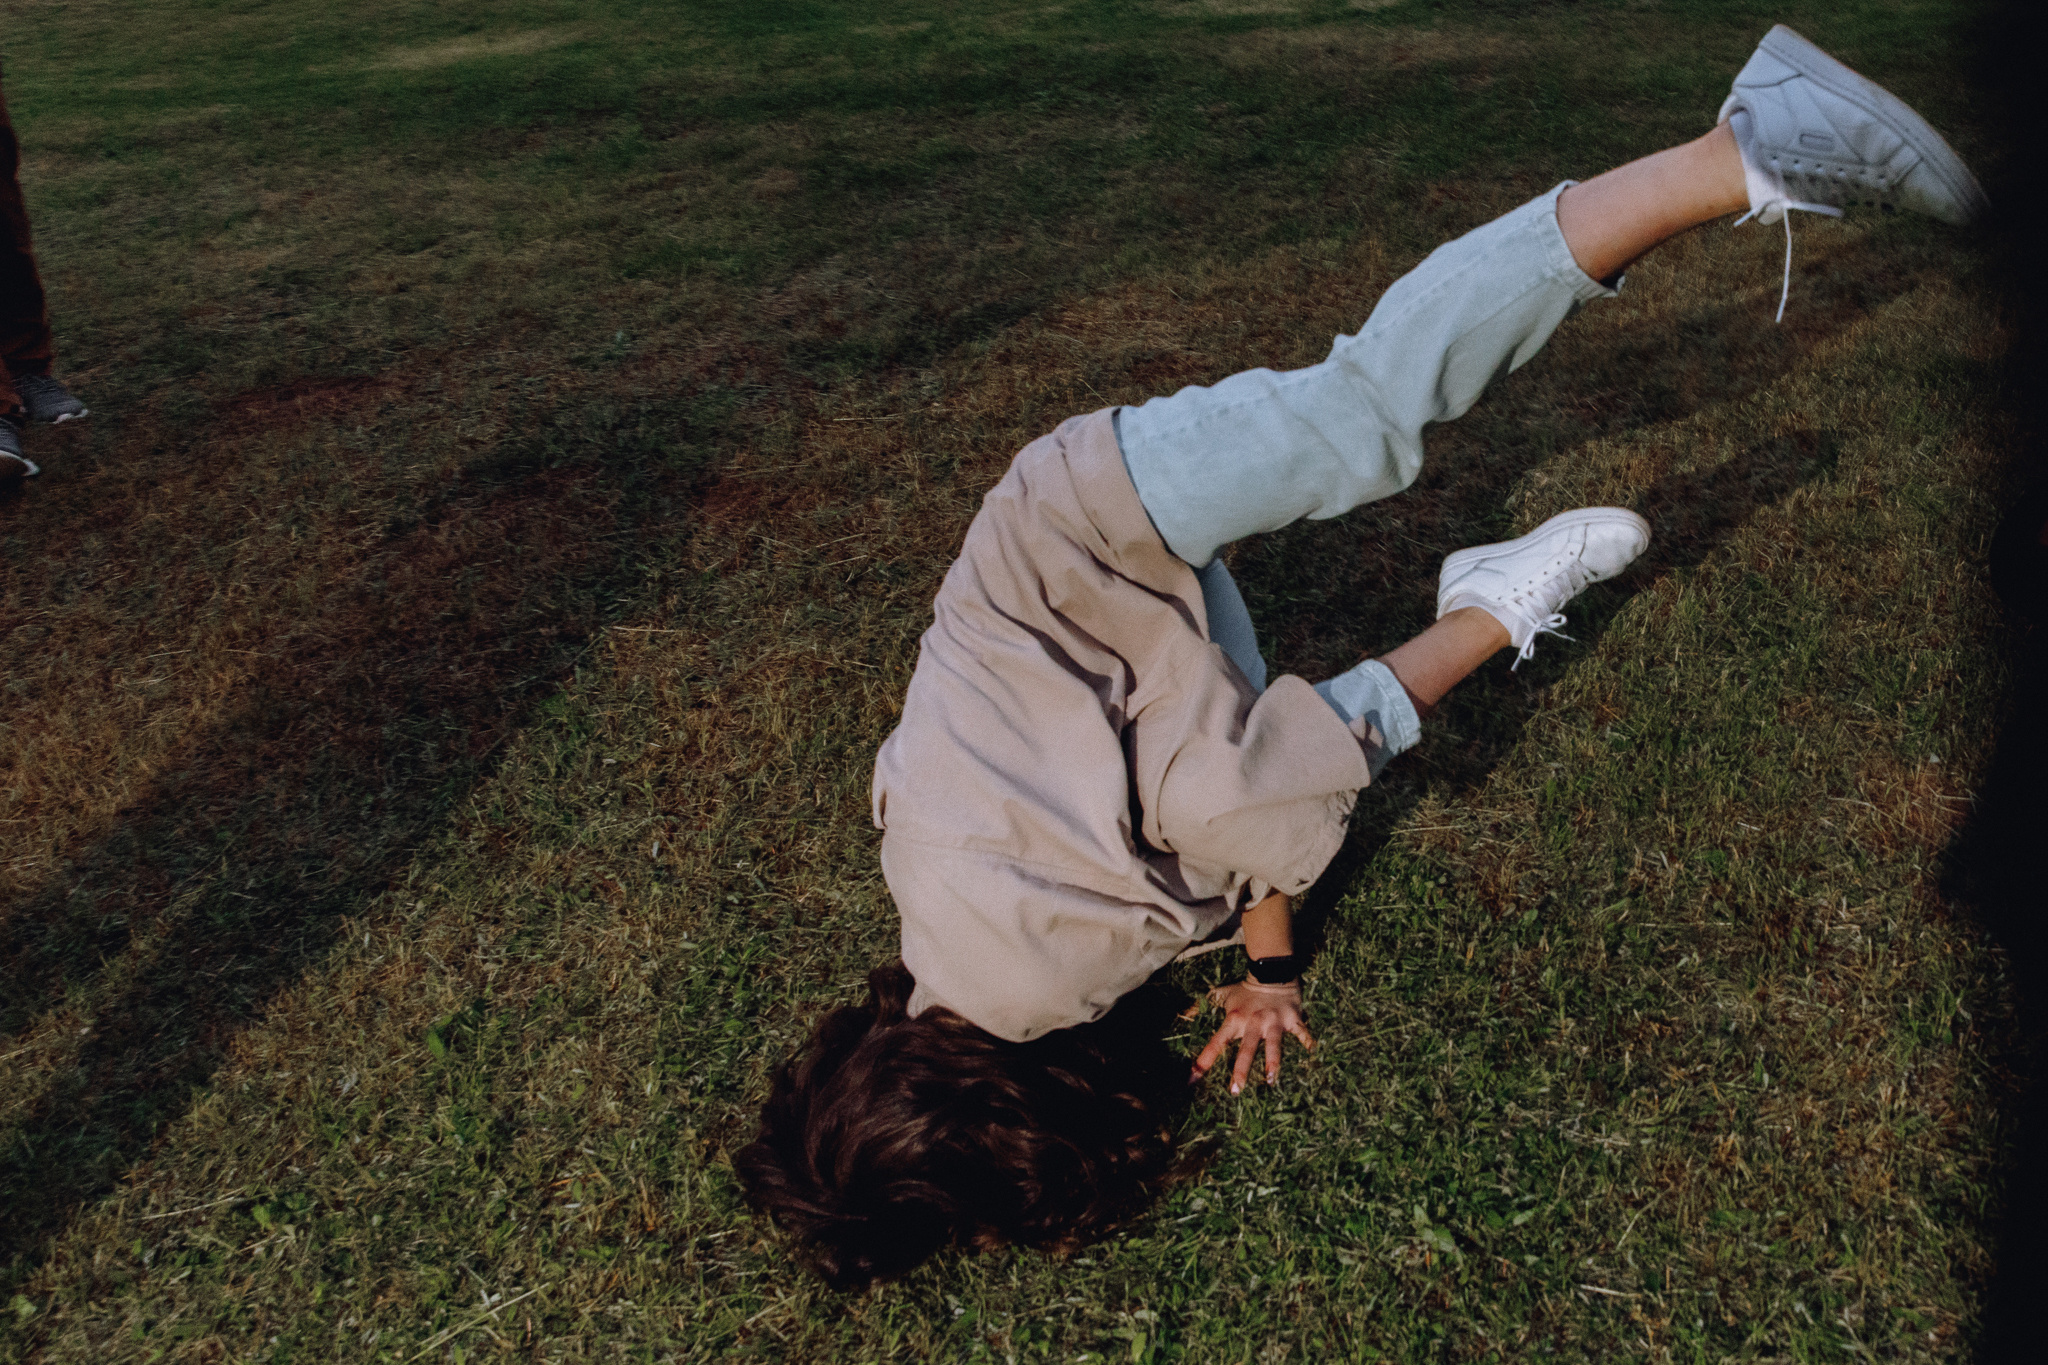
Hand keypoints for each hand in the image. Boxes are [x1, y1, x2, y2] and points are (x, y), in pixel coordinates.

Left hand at [1191, 979, 1313, 1093]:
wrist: (1270, 971)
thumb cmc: (1245, 990)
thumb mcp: (1222, 995)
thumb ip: (1204, 1004)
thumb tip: (1185, 1012)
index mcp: (1234, 1020)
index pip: (1216, 1043)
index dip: (1204, 1060)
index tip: (1192, 1079)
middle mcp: (1253, 1023)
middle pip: (1246, 1049)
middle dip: (1240, 1069)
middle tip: (1235, 1090)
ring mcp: (1274, 1022)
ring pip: (1273, 1044)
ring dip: (1272, 1062)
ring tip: (1270, 1080)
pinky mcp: (1292, 1019)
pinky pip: (1301, 1033)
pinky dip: (1307, 1042)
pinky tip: (1312, 1053)